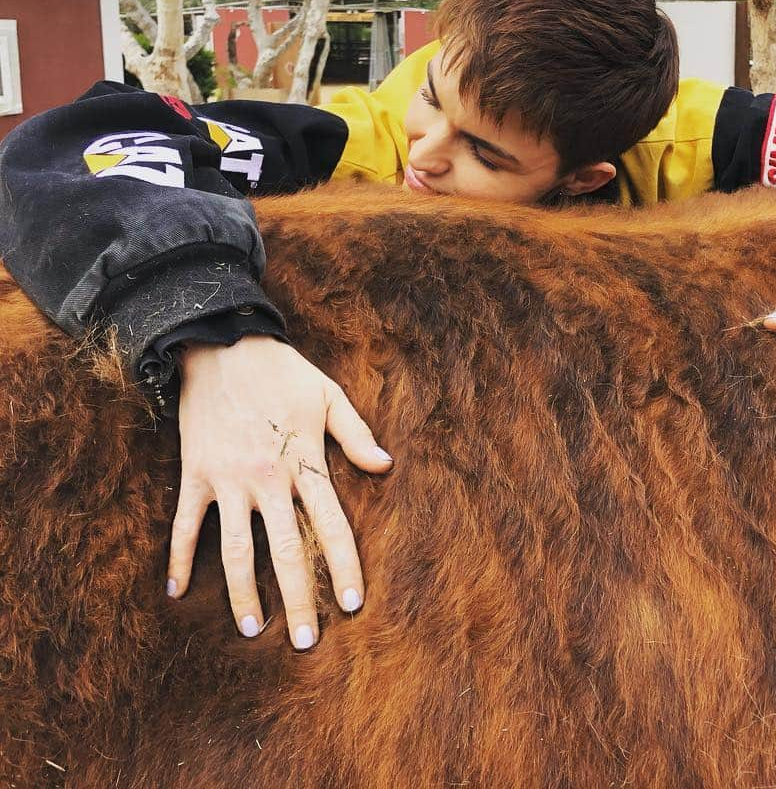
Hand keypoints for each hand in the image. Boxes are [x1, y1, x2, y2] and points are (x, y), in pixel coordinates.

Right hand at [166, 335, 392, 648]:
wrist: (221, 345)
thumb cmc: (282, 371)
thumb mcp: (328, 395)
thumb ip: (356, 434)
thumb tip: (386, 466)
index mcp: (304, 461)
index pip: (331, 524)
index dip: (345, 565)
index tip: (354, 603)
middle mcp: (268, 478)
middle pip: (286, 550)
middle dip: (299, 598)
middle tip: (305, 642)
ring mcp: (228, 479)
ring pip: (237, 549)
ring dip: (243, 592)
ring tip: (253, 629)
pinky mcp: (195, 473)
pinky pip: (185, 523)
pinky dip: (179, 557)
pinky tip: (177, 590)